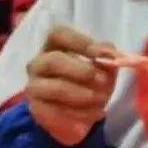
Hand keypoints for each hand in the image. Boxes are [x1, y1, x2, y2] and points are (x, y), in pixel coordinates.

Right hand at [25, 26, 116, 145]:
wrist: (77, 109)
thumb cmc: (89, 78)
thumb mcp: (102, 65)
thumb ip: (107, 57)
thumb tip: (113, 56)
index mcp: (54, 45)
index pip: (59, 34)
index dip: (81, 42)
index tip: (104, 54)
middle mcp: (39, 63)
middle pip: (53, 61)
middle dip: (81, 70)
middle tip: (103, 80)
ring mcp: (34, 87)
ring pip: (55, 88)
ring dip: (83, 94)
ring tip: (103, 99)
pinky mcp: (37, 110)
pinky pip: (57, 112)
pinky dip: (81, 114)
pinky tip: (98, 113)